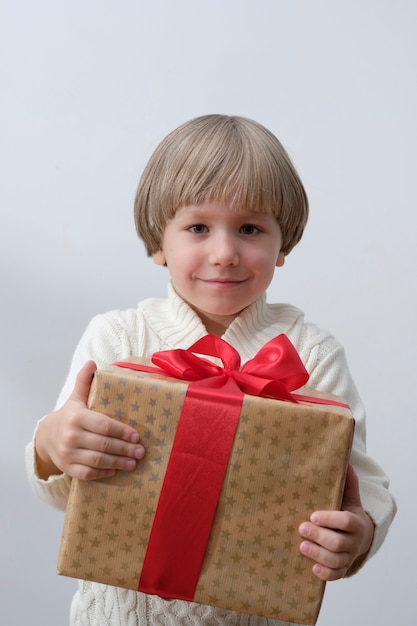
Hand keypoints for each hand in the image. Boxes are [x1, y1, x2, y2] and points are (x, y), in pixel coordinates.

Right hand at [35, 361, 145, 480]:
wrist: (46, 436)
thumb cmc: (69, 416)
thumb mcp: (76, 398)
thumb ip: (84, 381)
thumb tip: (91, 363)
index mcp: (76, 417)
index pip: (103, 425)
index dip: (121, 431)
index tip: (136, 436)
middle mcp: (71, 436)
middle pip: (103, 444)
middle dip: (124, 449)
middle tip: (141, 451)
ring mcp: (68, 454)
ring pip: (97, 460)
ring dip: (118, 462)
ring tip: (134, 463)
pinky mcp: (68, 468)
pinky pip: (88, 473)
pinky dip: (103, 473)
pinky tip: (115, 470)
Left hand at [298, 465, 374, 580]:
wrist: (361, 538)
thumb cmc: (349, 514)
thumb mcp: (351, 499)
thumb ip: (348, 484)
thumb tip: (345, 462)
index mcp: (355, 522)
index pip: (345, 522)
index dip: (330, 519)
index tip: (313, 515)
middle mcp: (354, 542)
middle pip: (338, 543)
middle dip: (319, 536)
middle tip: (302, 528)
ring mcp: (348, 557)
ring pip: (336, 560)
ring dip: (318, 554)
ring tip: (302, 546)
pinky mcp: (342, 569)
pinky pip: (336, 575)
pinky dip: (325, 573)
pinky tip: (313, 568)